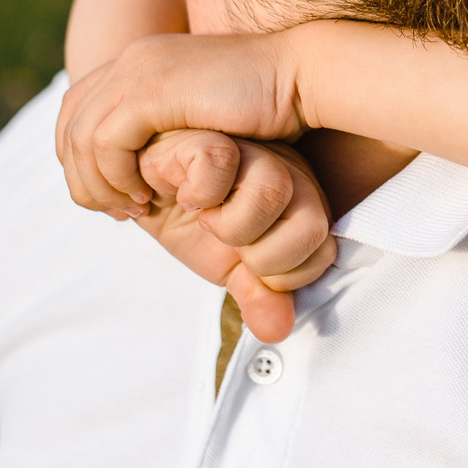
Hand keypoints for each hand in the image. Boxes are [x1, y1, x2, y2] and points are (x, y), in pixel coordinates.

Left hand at [58, 31, 312, 217]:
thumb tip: (142, 161)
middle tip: (117, 213)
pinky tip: (147, 196)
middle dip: (83, 178)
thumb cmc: (266, 105)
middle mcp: (131, 58)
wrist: (300, 76)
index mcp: (139, 59)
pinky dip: (116, 178)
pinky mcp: (152, 90)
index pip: (77, 112)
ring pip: (80, 139)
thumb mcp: (200, 115)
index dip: (83, 161)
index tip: (116, 197)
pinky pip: (106, 144)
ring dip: (99, 184)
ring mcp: (139, 70)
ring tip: (134, 210)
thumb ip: (168, 128)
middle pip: (69, 126)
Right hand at [134, 133, 335, 341]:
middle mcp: (284, 172)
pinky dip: (197, 192)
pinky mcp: (205, 136)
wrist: (144, 186)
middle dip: (263, 255)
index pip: (323, 250)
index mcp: (298, 203)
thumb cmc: (194, 219)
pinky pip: (220, 161)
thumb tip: (277, 331)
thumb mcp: (227, 264)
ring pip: (273, 189)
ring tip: (204, 219)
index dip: (285, 275)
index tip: (248, 266)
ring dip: (230, 224)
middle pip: (311, 223)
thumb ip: (257, 294)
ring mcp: (249, 152)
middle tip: (229, 244)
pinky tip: (183, 196)